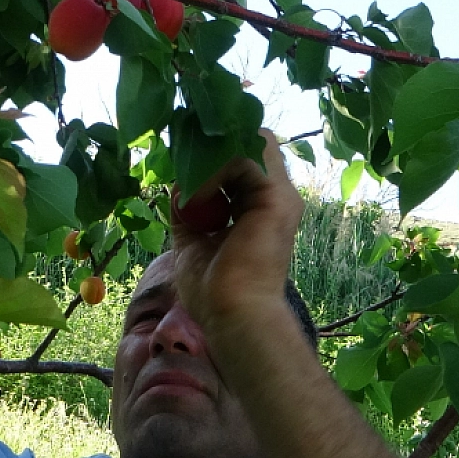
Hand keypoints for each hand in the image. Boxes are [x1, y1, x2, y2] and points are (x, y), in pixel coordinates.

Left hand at [170, 131, 305, 327]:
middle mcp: (274, 198)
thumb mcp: (192, 241)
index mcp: (258, 208)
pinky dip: (217, 169)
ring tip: (193, 193)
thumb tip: (178, 187)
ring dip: (214, 159)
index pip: (243, 158)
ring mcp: (280, 196)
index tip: (185, 166)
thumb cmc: (213, 291)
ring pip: (253, 142)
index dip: (215, 154)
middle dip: (215, 148)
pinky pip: (248, 157)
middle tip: (186, 166)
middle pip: (251, 143)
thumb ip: (188, 211)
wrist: (233, 316)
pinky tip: (199, 198)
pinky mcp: (278, 199)